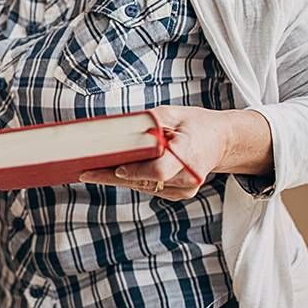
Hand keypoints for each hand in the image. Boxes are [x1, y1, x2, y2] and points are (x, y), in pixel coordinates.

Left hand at [77, 106, 270, 200]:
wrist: (221, 140)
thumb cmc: (196, 124)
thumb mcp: (174, 113)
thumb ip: (150, 122)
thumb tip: (121, 128)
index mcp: (189, 154)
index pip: (159, 170)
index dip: (136, 171)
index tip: (117, 168)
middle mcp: (187, 176)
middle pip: (145, 181)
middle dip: (113, 176)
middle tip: (86, 172)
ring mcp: (184, 189)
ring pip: (144, 186)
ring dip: (119, 179)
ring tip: (91, 171)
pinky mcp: (179, 194)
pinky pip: (149, 187)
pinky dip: (132, 180)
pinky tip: (113, 172)